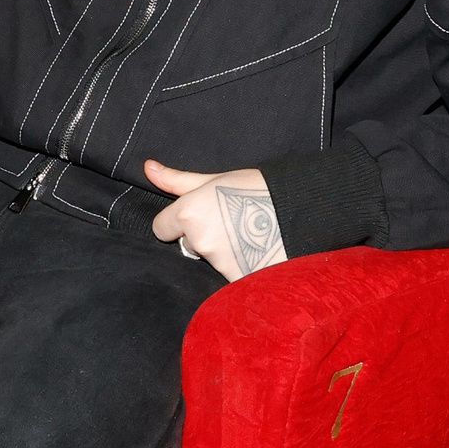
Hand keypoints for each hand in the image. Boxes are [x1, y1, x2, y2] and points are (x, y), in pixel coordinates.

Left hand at [145, 161, 286, 282]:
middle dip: (203, 238)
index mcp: (189, 213)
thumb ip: (178, 180)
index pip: (161, 228)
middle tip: (232, 223)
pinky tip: (256, 252)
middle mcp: (199, 240)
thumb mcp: (217, 179)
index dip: (178, 222)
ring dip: (223, 252)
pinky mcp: (237, 279)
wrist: (300, 208)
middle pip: (188, 244)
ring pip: (208, 260)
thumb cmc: (258, 188)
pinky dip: (240, 267)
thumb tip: (148, 168)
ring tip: (248, 236)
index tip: (200, 217)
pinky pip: (227, 275)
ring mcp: (218, 262)